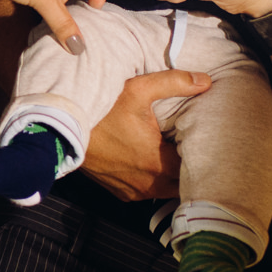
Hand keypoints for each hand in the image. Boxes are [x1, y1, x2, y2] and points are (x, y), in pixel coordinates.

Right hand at [79, 69, 209, 200]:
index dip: (205, 156)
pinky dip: (153, 181)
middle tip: (195, 148)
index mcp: (157, 164)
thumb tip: (205, 80)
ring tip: (176, 155)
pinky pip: (146, 192)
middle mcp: (147, 184)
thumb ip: (175, 83)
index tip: (208, 142)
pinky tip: (152, 162)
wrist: (62, 131)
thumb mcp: (138, 89)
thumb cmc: (99, 112)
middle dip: (191, 168)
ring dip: (172, 176)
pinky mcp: (119, 191)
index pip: (196, 170)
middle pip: (183, 183)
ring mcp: (132, 191)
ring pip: (165, 189)